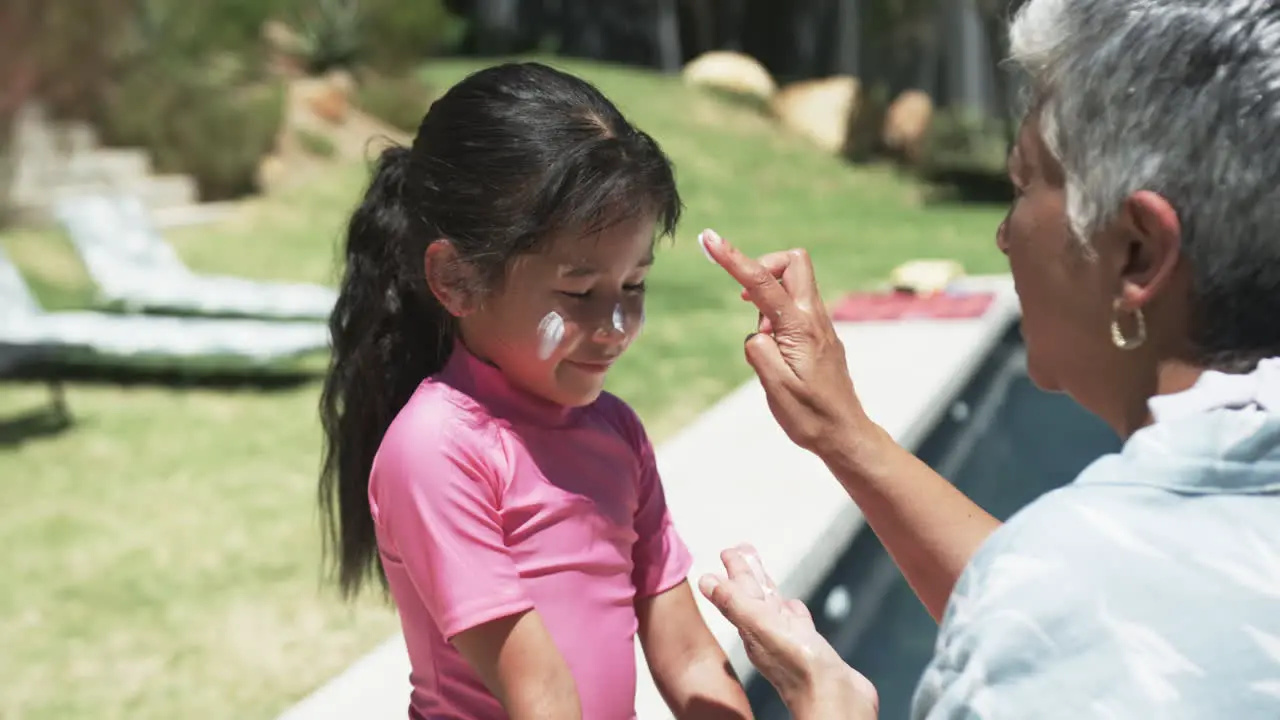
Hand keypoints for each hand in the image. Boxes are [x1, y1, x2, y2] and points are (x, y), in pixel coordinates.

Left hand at [698, 545, 877, 718]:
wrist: (837, 702)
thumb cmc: (800, 668)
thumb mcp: (762, 628)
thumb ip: (735, 604)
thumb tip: (705, 581)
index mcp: (753, 628)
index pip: (739, 591)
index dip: (735, 569)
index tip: (727, 550)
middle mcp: (768, 635)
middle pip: (755, 596)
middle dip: (749, 573)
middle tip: (744, 549)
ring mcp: (791, 642)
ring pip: (776, 608)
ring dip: (770, 590)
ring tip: (765, 575)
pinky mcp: (812, 649)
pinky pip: (798, 625)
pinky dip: (794, 612)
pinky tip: (793, 607)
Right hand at [699, 230, 880, 462]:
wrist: (844, 434)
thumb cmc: (810, 416)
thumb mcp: (775, 387)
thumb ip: (759, 349)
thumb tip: (757, 330)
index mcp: (800, 328)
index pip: (762, 283)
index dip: (733, 258)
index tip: (709, 238)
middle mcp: (814, 319)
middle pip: (793, 263)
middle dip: (764, 266)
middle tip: (746, 298)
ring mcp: (820, 325)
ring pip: (794, 284)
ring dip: (768, 296)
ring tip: (763, 339)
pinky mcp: (818, 335)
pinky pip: (796, 306)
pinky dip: (776, 313)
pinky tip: (773, 346)